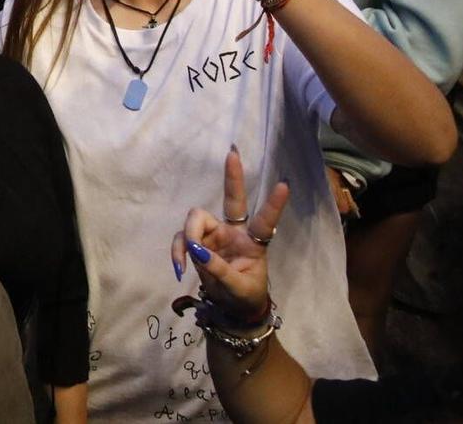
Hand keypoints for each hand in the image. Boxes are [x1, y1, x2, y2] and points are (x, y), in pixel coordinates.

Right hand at [170, 145, 288, 323]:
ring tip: (186, 261)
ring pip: (196, 220)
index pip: (265, 221)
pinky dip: (178, 251)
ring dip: (189, 237)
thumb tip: (197, 250)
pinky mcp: (197, 243)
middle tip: (233, 153)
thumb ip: (219, 269)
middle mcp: (234, 232)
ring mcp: (214, 235)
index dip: (273, 204)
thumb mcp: (237, 288)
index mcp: (254, 243)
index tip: (284, 184)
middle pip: (232, 200)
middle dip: (232, 178)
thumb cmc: (244, 297)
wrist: (231, 310)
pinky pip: (183, 238)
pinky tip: (178, 267)